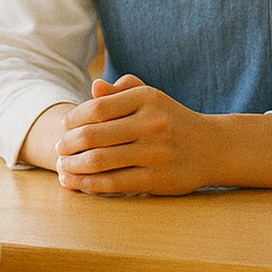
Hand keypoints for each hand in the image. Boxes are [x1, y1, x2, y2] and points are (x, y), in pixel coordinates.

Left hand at [54, 74, 217, 195]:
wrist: (213, 147)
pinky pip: (115, 183)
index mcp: (147, 98)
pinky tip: (78, 183)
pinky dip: (90, 184)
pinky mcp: (159, 179)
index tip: (63, 127)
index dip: (73, 119)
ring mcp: (156, 153)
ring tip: (63, 168)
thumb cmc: (170, 120)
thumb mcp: (150, 98)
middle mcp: (152, 124)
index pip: (96, 108)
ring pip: (100, 161)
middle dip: (67, 145)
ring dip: (74, 167)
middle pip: (93, 135)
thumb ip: (120, 90)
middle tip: (58, 149)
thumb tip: (94, 87)